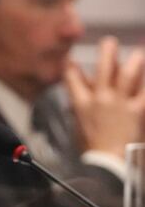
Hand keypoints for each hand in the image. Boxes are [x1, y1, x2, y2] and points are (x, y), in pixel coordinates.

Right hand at [64, 36, 144, 157]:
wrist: (107, 163)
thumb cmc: (92, 149)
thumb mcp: (78, 125)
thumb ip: (79, 107)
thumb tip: (75, 96)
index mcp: (82, 103)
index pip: (71, 77)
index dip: (70, 65)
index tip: (70, 58)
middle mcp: (101, 99)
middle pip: (103, 68)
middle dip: (107, 51)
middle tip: (110, 43)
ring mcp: (120, 104)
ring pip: (128, 74)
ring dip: (134, 61)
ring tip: (138, 54)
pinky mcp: (138, 111)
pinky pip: (144, 92)